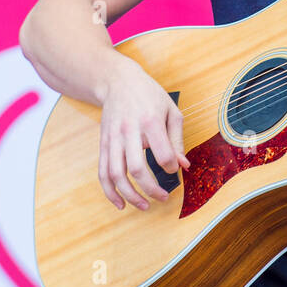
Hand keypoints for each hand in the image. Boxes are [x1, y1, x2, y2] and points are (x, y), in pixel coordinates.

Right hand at [98, 57, 190, 210]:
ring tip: (144, 206)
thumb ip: (177, 140)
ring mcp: (113, 139)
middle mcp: (129, 131)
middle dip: (152, 189)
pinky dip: (110, 192)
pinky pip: (103, 173)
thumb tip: (183, 165)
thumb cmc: (149, 95)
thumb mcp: (170, 111)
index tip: (175, 169)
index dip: (172, 167)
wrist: (118, 80)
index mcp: (150, 122)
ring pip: (116, 175)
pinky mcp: (103, 144)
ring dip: (130, 195)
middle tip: (163, 198)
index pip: (163, 154)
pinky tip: (120, 203)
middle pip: (137, 169)